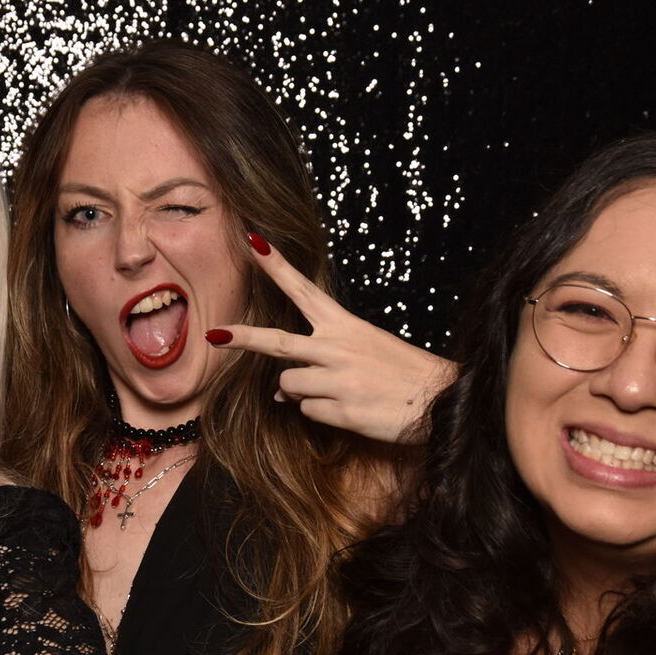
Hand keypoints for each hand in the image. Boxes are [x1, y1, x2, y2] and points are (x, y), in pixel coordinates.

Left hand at [206, 233, 456, 443]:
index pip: (303, 290)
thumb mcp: (367, 351)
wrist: (440, 401)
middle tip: (215, 334)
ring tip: (338, 393)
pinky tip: (350, 410)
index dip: (275, 266)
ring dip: (302, 392)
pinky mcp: (341, 410)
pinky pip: (309, 412)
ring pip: (289, 386)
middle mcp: (336, 348)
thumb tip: (280, 390)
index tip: (252, 241)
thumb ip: (322, 361)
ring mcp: (337, 379)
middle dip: (243, 338)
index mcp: (345, 325)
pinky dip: (321, 414)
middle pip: (277, 342)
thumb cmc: (403, 373)